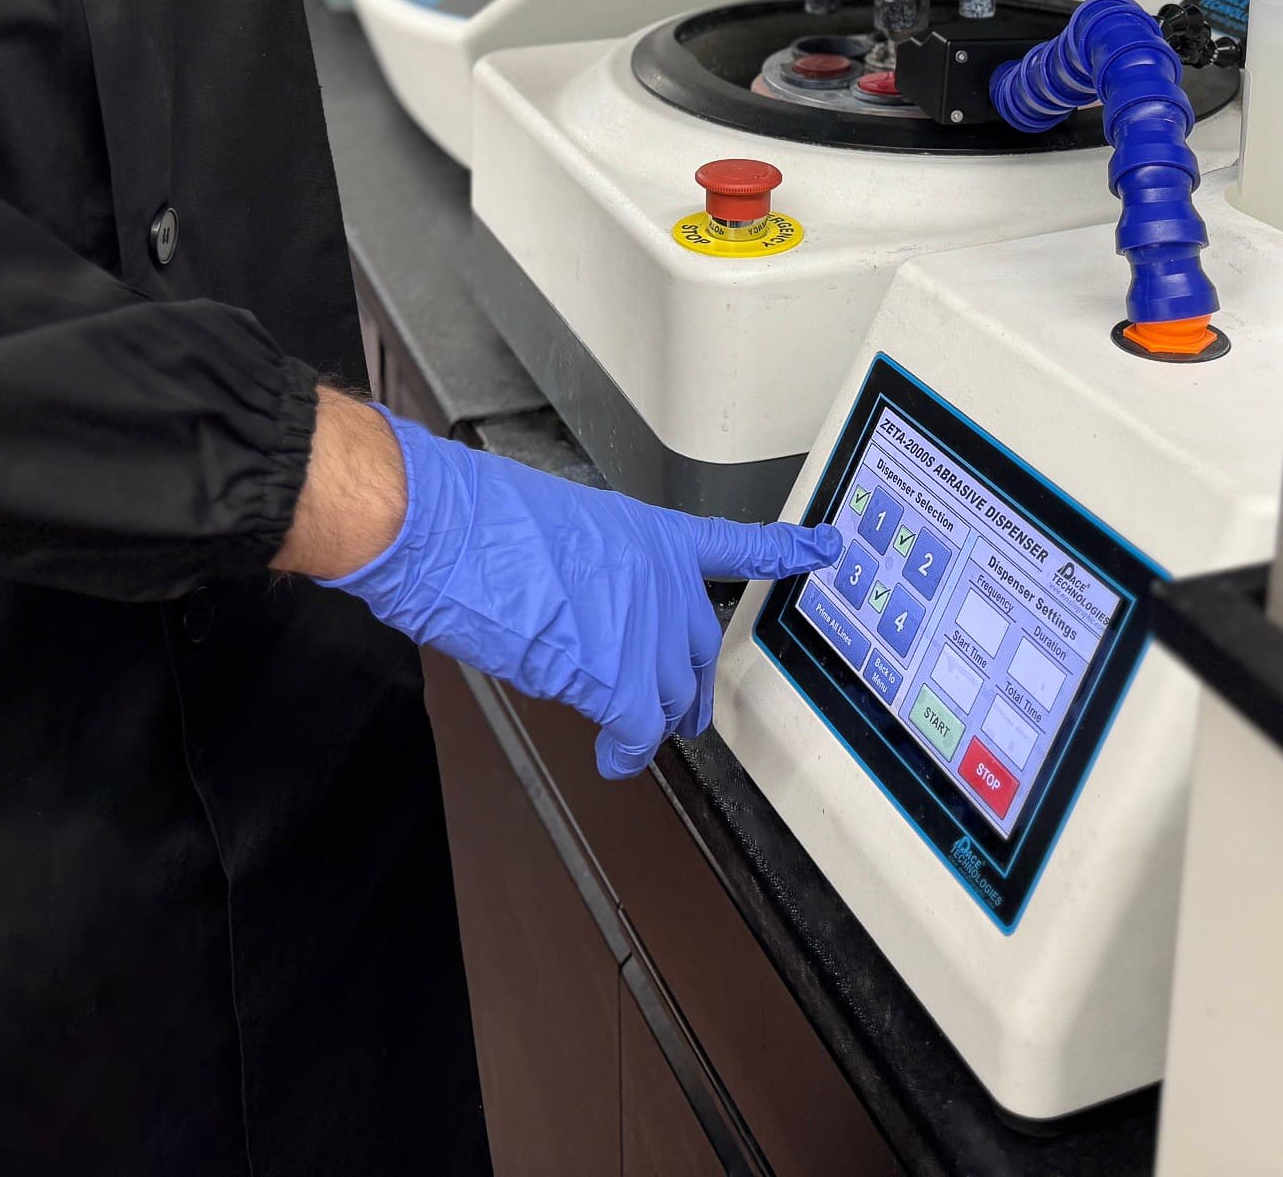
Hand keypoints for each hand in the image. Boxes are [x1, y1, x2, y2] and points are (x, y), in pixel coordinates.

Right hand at [318, 404, 841, 778]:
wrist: (456, 534)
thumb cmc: (484, 525)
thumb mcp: (561, 532)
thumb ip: (597, 571)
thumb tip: (589, 614)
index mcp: (652, 535)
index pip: (736, 545)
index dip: (786, 550)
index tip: (825, 547)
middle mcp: (664, 582)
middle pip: (697, 649)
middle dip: (685, 685)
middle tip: (675, 711)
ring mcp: (648, 631)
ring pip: (670, 696)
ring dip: (648, 721)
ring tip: (625, 735)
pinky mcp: (621, 679)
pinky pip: (636, 733)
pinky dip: (624, 753)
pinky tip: (612, 758)